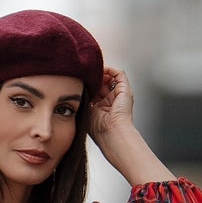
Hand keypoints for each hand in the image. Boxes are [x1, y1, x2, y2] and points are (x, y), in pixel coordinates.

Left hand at [86, 65, 173, 187]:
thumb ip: (83, 98)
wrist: (112, 133)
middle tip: (84, 73)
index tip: (78, 79)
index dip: (87, 83)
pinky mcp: (125, 90)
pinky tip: (101, 70)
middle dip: (93, 77)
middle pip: (102, 82)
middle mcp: (111, 100)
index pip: (94, 90)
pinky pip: (119, 74)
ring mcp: (119, 95)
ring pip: (110, 76)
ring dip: (101, 72)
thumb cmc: (99, 129)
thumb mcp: (86, 110)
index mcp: (101, 107)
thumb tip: (76, 87)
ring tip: (92, 70)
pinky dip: (110, 69)